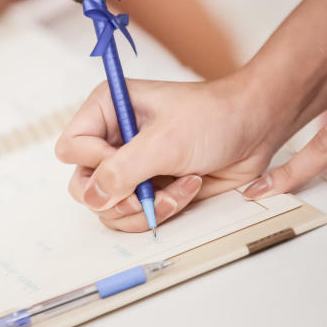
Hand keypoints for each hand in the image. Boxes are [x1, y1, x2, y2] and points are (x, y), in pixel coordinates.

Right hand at [55, 76, 279, 231]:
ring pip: (109, 208)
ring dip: (146, 206)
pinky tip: (187, 188)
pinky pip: (136, 216)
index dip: (95, 162)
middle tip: (147, 193)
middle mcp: (111, 139)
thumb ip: (121, 171)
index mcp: (106, 110)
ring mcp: (130, 166)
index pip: (70, 148)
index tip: (130, 162)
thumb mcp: (164, 142)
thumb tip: (93, 198)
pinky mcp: (149, 187)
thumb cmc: (213, 118)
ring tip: (179, 188)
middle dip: (119, 197)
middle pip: (84, 185)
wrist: (255, 129)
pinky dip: (162, 210)